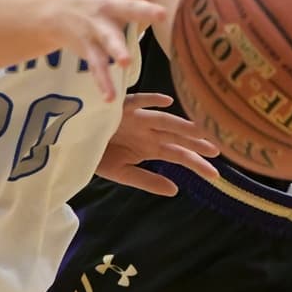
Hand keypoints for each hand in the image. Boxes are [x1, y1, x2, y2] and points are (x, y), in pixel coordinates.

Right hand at [53, 0, 204, 99]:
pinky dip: (103, 82)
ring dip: (117, 51)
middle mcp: (112, 6)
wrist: (56, 10)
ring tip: (125, 63)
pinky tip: (110, 97)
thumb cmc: (106, 2)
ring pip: (109, 40)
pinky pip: (96, 67)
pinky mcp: (87, 48)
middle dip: (145, 11)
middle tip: (161, 15)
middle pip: (130, 8)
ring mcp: (98, 27)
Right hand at [95, 93, 219, 194]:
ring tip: (201, 131)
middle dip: (197, 142)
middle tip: (219, 149)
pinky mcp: (120, 107)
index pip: (179, 154)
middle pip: (177, 137)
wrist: (73, 144)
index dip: (196, 163)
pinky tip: (166, 102)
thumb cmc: (97, 155)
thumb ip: (148, 180)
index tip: (215, 175)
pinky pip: (136, 101)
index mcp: (150, 147)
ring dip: (181, 125)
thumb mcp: (123, 173)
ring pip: (164, 121)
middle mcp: (148, 131)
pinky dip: (150, 101)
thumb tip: (176, 190)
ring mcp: (136, 118)